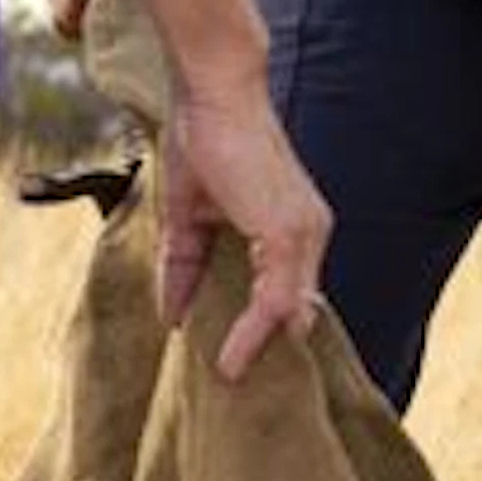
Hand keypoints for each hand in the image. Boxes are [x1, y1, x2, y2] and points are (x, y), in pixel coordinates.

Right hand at [154, 80, 331, 382]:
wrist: (212, 94)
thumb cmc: (203, 141)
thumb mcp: (188, 218)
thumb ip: (183, 267)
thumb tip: (171, 316)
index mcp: (291, 228)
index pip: (285, 293)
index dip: (261, 328)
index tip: (233, 361)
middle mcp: (309, 234)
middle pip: (293, 310)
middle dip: (265, 349)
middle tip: (233, 386)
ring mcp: (305, 235)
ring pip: (288, 312)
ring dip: (257, 351)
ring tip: (227, 383)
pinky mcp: (288, 234)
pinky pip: (276, 301)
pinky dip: (253, 334)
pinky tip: (228, 360)